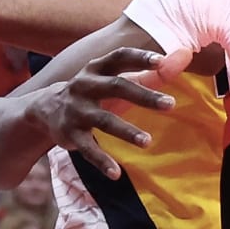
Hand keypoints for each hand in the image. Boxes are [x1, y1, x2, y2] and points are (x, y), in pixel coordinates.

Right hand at [22, 47, 190, 179]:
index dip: (139, 58)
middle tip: (171, 104)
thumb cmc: (93, 90)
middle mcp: (84, 85)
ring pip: (103, 120)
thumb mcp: (112, 77)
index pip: (119, 57)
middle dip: (144, 96)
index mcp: (97, 68)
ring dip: (126, 131)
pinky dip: (101, 161)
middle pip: (116, 87)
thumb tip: (185, 54)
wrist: (45, 108)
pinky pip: (87, 149)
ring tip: (147, 141)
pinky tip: (116, 173)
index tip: (160, 61)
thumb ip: (147, 71)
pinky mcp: (69, 133)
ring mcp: (76, 110)